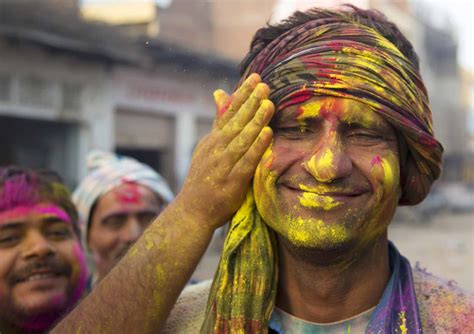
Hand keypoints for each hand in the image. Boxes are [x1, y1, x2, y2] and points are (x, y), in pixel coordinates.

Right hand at [176, 73, 273, 231]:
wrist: (192, 211)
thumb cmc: (204, 179)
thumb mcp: (208, 146)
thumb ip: (218, 121)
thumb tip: (220, 93)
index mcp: (212, 140)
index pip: (228, 113)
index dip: (242, 95)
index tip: (255, 78)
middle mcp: (216, 149)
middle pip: (235, 122)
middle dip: (250, 102)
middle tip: (264, 85)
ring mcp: (223, 165)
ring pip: (241, 139)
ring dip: (255, 120)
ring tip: (268, 103)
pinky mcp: (232, 181)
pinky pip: (246, 161)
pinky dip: (256, 147)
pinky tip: (266, 134)